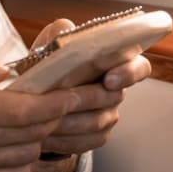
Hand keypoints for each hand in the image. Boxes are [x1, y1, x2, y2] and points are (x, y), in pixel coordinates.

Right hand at [0, 42, 79, 171]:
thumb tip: (5, 70)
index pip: (23, 109)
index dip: (56, 103)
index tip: (73, 94)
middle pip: (33, 131)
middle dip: (58, 117)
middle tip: (70, 103)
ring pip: (29, 153)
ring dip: (41, 136)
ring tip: (41, 120)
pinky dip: (27, 158)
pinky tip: (20, 142)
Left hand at [32, 18, 152, 155]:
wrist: (34, 99)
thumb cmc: (47, 67)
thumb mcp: (49, 44)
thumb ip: (59, 32)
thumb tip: (66, 29)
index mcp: (112, 63)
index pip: (139, 67)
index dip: (130, 73)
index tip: (110, 80)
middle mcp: (115, 90)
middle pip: (114, 98)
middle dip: (87, 100)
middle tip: (63, 101)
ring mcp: (108, 114)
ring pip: (98, 122)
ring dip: (71, 121)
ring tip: (46, 119)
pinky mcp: (96, 136)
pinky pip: (88, 141)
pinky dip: (66, 139)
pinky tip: (47, 136)